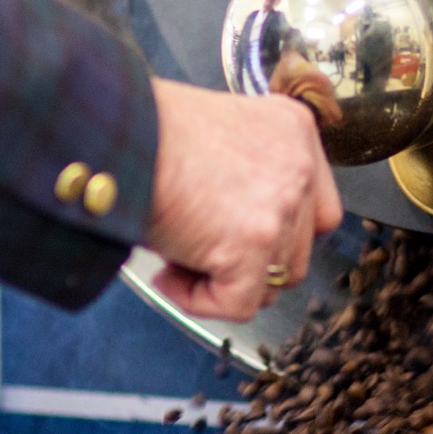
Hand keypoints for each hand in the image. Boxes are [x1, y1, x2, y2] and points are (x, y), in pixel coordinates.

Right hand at [142, 78, 342, 320]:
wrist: (115, 131)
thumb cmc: (147, 129)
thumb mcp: (218, 131)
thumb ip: (249, 172)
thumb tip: (240, 225)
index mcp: (294, 130)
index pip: (316, 208)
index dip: (279, 234)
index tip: (239, 237)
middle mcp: (299, 167)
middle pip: (297, 251)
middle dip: (250, 263)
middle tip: (198, 250)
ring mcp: (280, 208)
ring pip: (271, 283)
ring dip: (225, 282)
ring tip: (176, 257)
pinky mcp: (252, 246)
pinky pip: (239, 304)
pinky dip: (200, 302)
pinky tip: (165, 276)